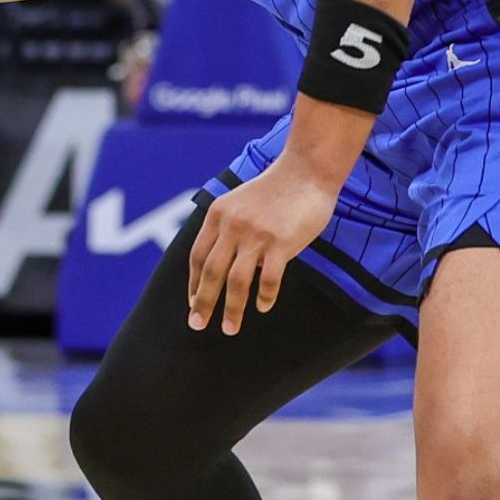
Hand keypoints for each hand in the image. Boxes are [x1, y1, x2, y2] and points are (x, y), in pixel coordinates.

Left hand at [187, 164, 338, 334]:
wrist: (306, 171)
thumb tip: (226, 269)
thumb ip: (228, 231)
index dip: (194, 283)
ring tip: (230, 328)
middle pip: (211, 273)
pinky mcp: (280, 243)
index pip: (197, 256)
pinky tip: (262, 307)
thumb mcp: (239, 204)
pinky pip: (268, 279)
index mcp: (217, 215)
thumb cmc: (275, 191)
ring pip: (236, 282)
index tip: (193, 303)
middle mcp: (232, 226)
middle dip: (203, 303)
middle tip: (197, 325)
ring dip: (231, 309)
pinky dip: (264, 297)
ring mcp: (256, 235)